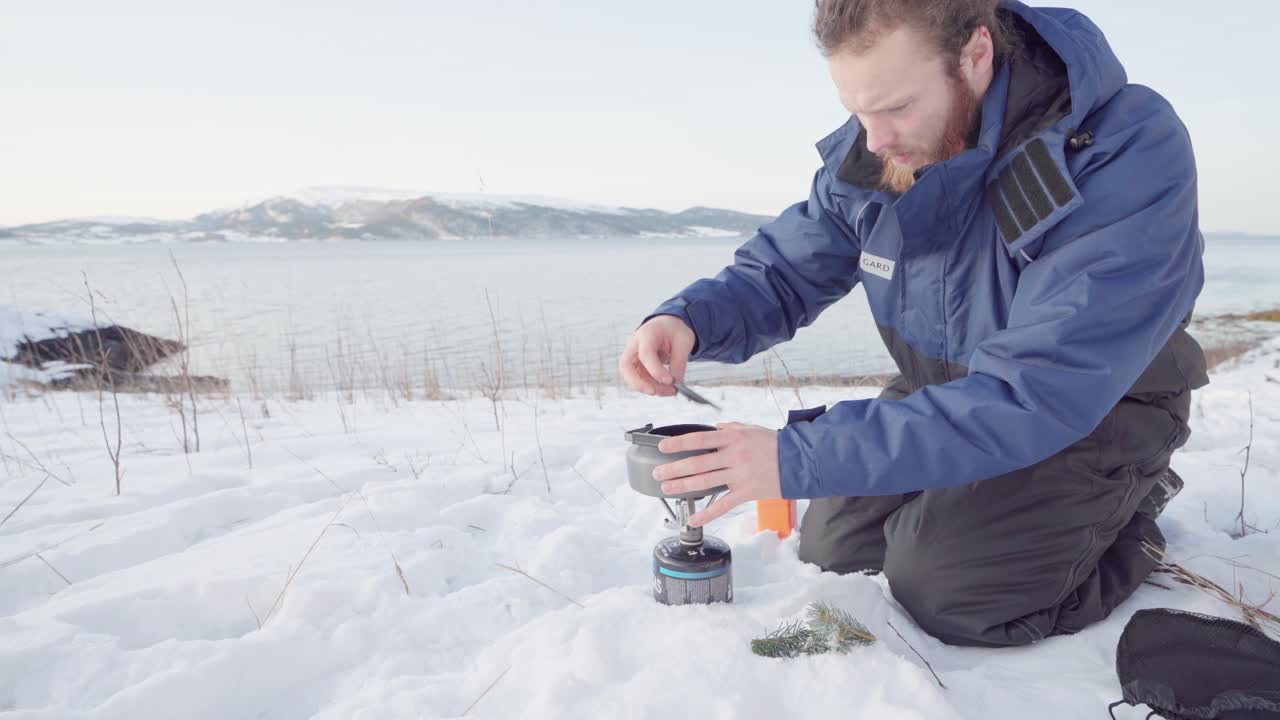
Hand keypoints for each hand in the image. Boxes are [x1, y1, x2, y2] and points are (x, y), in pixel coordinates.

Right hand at [617, 315, 695, 396]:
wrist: (668, 324)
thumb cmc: (674, 329)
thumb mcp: (684, 342)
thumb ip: (679, 362)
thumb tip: (677, 384)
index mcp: (647, 333)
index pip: (645, 354)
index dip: (656, 370)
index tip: (670, 381)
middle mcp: (634, 344)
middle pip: (626, 366)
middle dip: (638, 383)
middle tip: (656, 392)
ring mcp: (633, 354)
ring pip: (631, 376)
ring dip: (648, 387)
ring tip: (670, 391)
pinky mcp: (635, 364)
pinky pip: (638, 378)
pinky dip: (650, 385)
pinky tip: (665, 388)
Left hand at [652, 422, 781, 526]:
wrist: (800, 461)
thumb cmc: (775, 444)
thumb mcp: (751, 429)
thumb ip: (730, 429)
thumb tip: (714, 428)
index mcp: (732, 438)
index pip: (699, 439)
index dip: (678, 444)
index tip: (662, 448)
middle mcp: (734, 456)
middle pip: (697, 463)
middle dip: (674, 469)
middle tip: (657, 474)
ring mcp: (740, 475)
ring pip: (705, 483)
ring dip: (682, 486)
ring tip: (667, 489)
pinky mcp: (747, 492)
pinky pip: (723, 505)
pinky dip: (707, 513)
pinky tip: (693, 518)